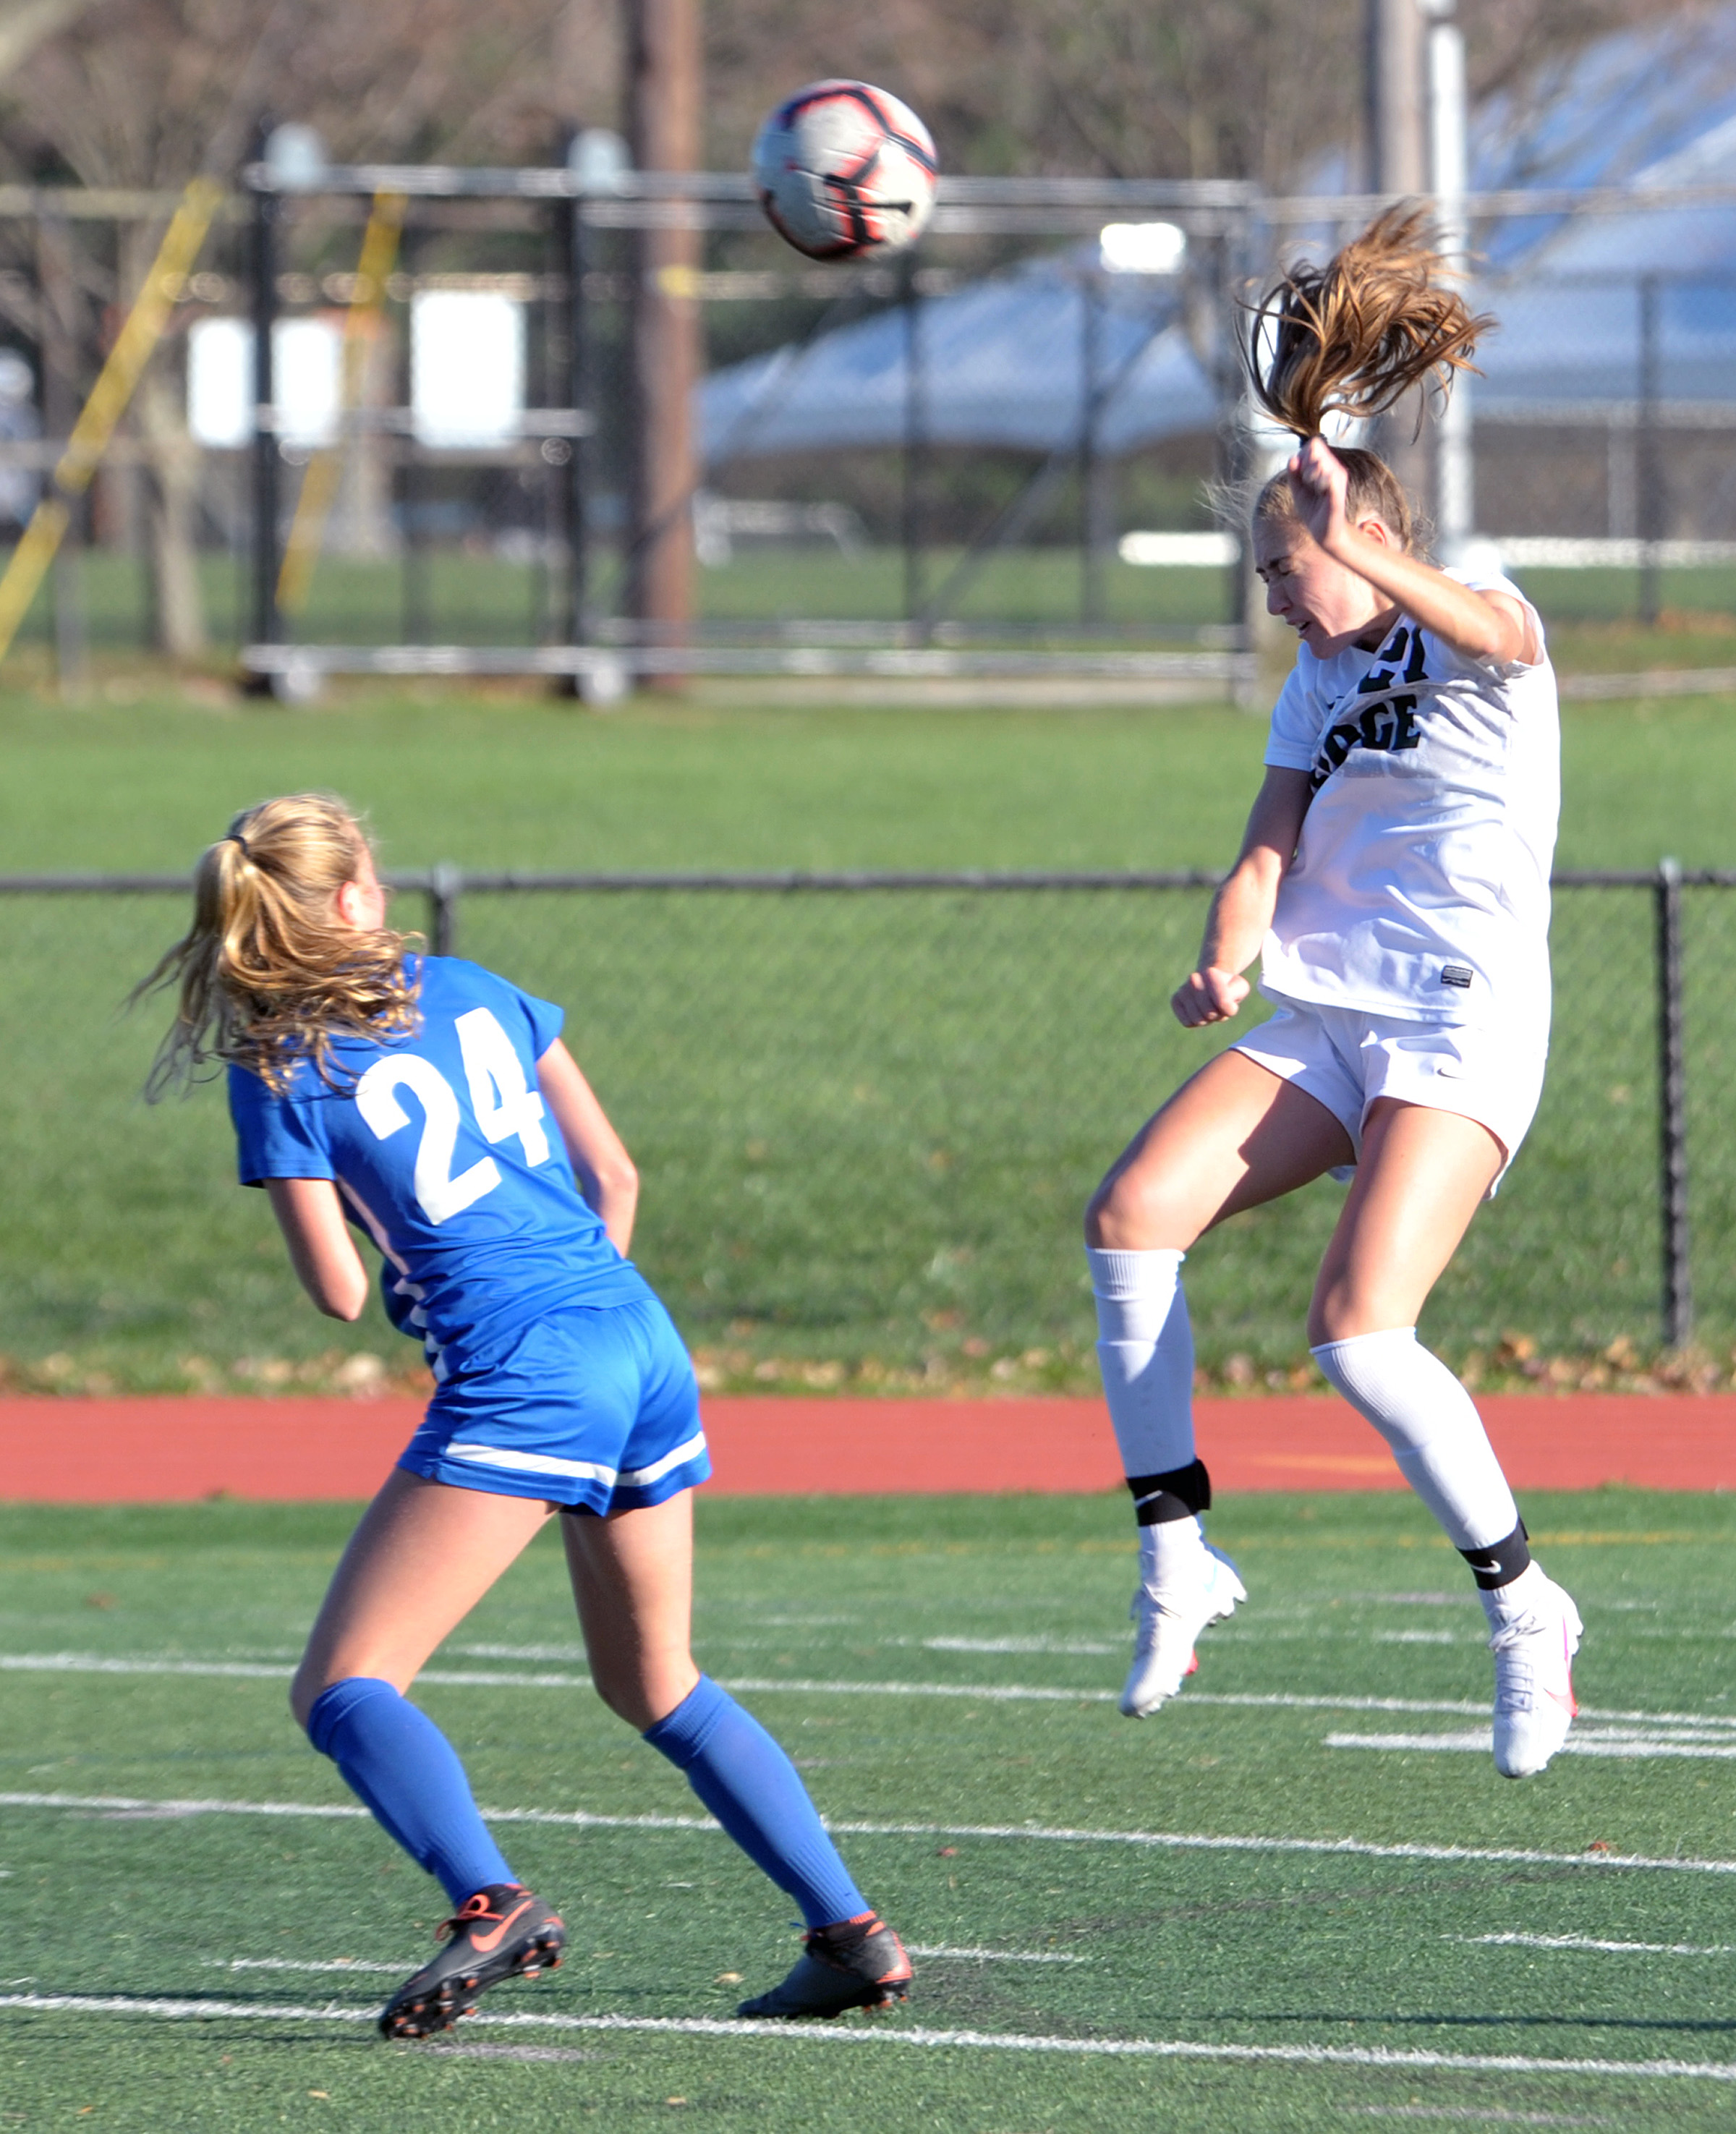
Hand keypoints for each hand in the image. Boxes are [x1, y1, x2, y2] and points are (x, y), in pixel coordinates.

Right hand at [1171, 967, 1249, 1026]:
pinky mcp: (1175, 1001)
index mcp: (1211, 973)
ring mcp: (1183, 990)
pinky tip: (1198, 1012)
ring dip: (1207, 1019)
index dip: (1229, 1009)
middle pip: (1209, 1013)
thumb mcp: (1239, 988)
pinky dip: (1195, 1022)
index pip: (1222, 1003)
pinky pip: (1187, 1022)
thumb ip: (1237, 994)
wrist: (1210, 981)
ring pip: (1197, 1019)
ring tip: (1209, 1008)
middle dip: (1217, 1014)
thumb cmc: (1228, 988)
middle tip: (1218, 1006)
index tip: (1230, 1002)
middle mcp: (1194, 978)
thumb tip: (1224, 1004)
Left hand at [1286, 435, 1350, 553]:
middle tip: (1308, 483)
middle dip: (1304, 464)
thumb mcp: (1298, 489)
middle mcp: (1335, 468)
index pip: (1313, 444)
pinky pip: (1329, 476)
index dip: (1303, 455)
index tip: (1301, 473)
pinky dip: (1319, 481)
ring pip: (1319, 461)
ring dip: (1309, 475)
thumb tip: (1293, 457)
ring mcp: (1338, 478)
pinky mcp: (1338, 491)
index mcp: (1326, 466)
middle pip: (1315, 448)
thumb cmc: (1312, 509)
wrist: (1324, 532)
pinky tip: (1319, 491)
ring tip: (1314, 489)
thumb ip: (1293, 473)